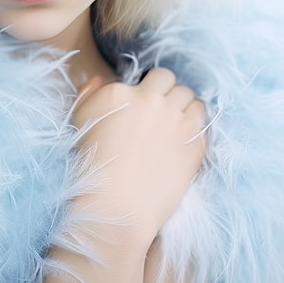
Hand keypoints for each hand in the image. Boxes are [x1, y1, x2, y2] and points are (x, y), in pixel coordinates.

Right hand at [72, 67, 205, 252]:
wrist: (115, 207)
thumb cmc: (91, 166)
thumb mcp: (80, 121)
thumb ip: (90, 93)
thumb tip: (102, 79)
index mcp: (121, 92)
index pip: (150, 76)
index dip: (149, 89)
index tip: (146, 105)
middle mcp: (151, 100)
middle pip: (172, 80)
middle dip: (168, 91)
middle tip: (162, 110)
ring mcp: (176, 121)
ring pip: (193, 98)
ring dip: (185, 106)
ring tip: (176, 123)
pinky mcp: (195, 144)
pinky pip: (204, 123)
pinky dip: (196, 128)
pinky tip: (184, 140)